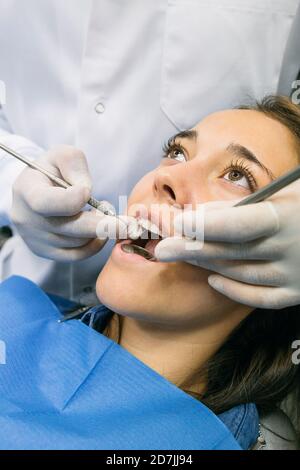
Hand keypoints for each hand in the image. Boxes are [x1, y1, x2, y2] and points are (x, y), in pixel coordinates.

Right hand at [11, 146, 121, 261]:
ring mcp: (36, 239)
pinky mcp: (47, 252)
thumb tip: (86, 191)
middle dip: (103, 225)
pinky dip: (95, 244)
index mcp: (26, 191)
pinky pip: (77, 255)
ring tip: (103, 213)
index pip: (46, 203)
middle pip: (69, 229)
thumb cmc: (51, 171)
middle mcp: (27, 219)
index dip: (72, 199)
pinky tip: (101, 231)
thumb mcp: (61, 155)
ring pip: (77, 242)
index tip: (88, 191)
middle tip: (128, 223)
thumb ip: (75, 164)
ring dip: (99, 230)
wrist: (35, 191)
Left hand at [155, 180, 299, 308]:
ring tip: (182, 256)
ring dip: (207, 264)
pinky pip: (260, 298)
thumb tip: (199, 217)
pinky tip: (212, 279)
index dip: (205, 225)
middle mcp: (291, 248)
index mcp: (286, 217)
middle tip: (162, 248)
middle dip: (192, 249)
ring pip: (240, 272)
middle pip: (231, 251)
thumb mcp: (282, 194)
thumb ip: (243, 207)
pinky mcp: (298, 292)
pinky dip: (234, 290)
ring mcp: (296, 274)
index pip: (240, 223)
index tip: (177, 225)